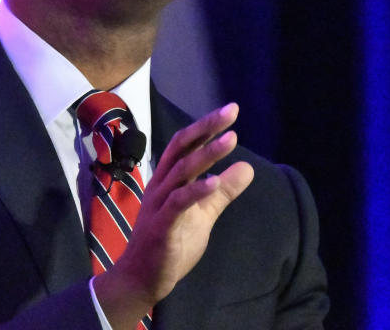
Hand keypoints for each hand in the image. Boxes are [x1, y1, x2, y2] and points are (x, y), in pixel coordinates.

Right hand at [93, 103, 254, 329]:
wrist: (142, 278)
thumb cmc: (171, 243)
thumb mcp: (203, 214)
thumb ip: (222, 192)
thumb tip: (247, 167)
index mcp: (168, 180)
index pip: (186, 145)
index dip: (207, 126)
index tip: (231, 110)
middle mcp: (161, 185)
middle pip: (182, 149)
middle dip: (207, 128)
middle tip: (232, 112)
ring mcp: (159, 204)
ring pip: (182, 171)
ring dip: (207, 154)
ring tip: (231, 140)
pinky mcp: (161, 226)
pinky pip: (177, 203)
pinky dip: (196, 191)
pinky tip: (215, 183)